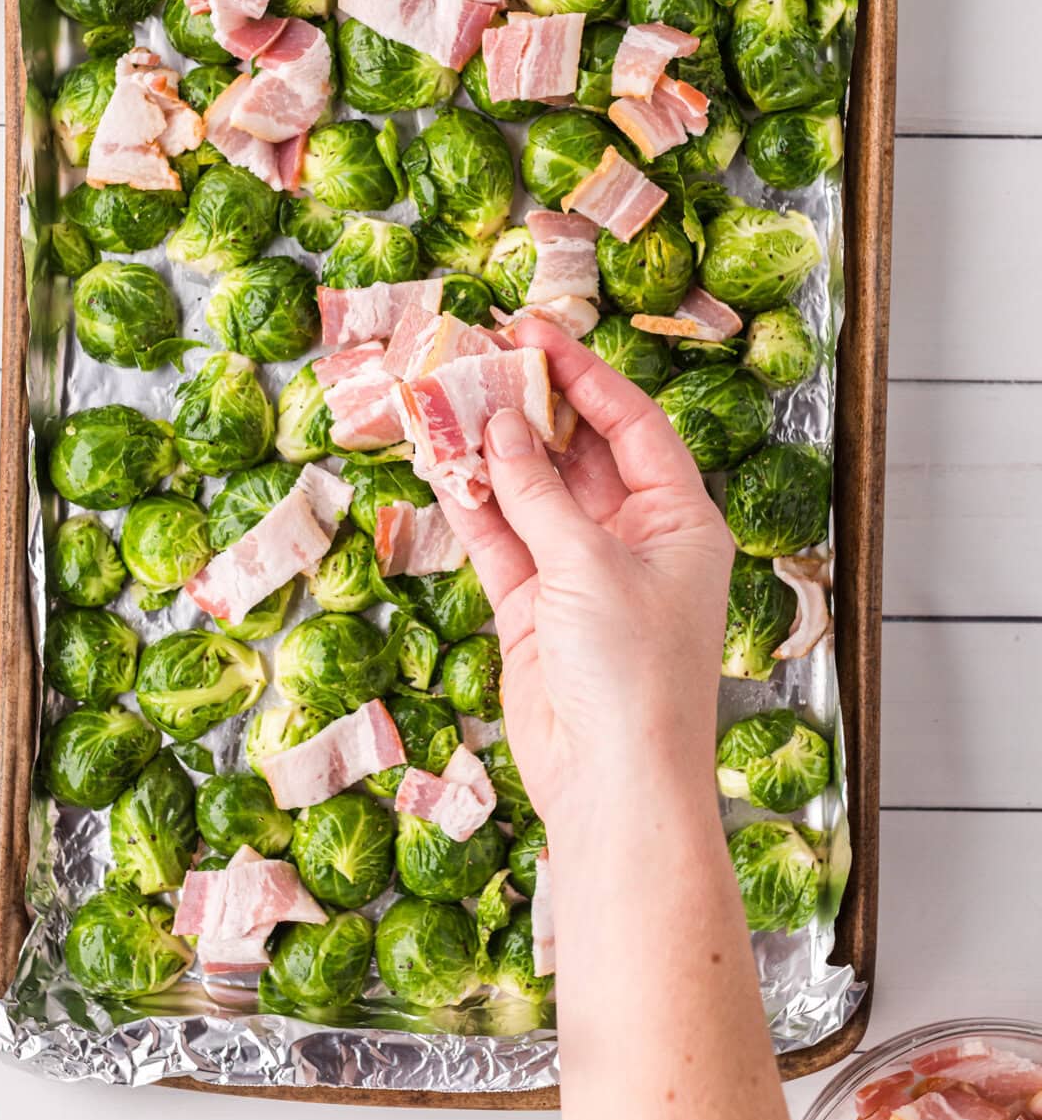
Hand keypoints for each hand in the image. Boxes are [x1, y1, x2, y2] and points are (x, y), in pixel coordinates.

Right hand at [439, 316, 733, 830]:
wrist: (613, 786)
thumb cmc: (635, 673)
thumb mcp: (590, 567)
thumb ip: (538, 494)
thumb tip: (497, 425)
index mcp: (679, 521)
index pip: (632, 425)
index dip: (584, 375)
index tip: (535, 333)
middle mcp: (633, 540)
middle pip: (577, 452)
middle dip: (529, 407)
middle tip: (480, 356)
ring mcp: (580, 575)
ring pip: (530, 495)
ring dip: (490, 454)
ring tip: (445, 398)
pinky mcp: (534, 611)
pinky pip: (500, 543)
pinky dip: (471, 509)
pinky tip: (440, 466)